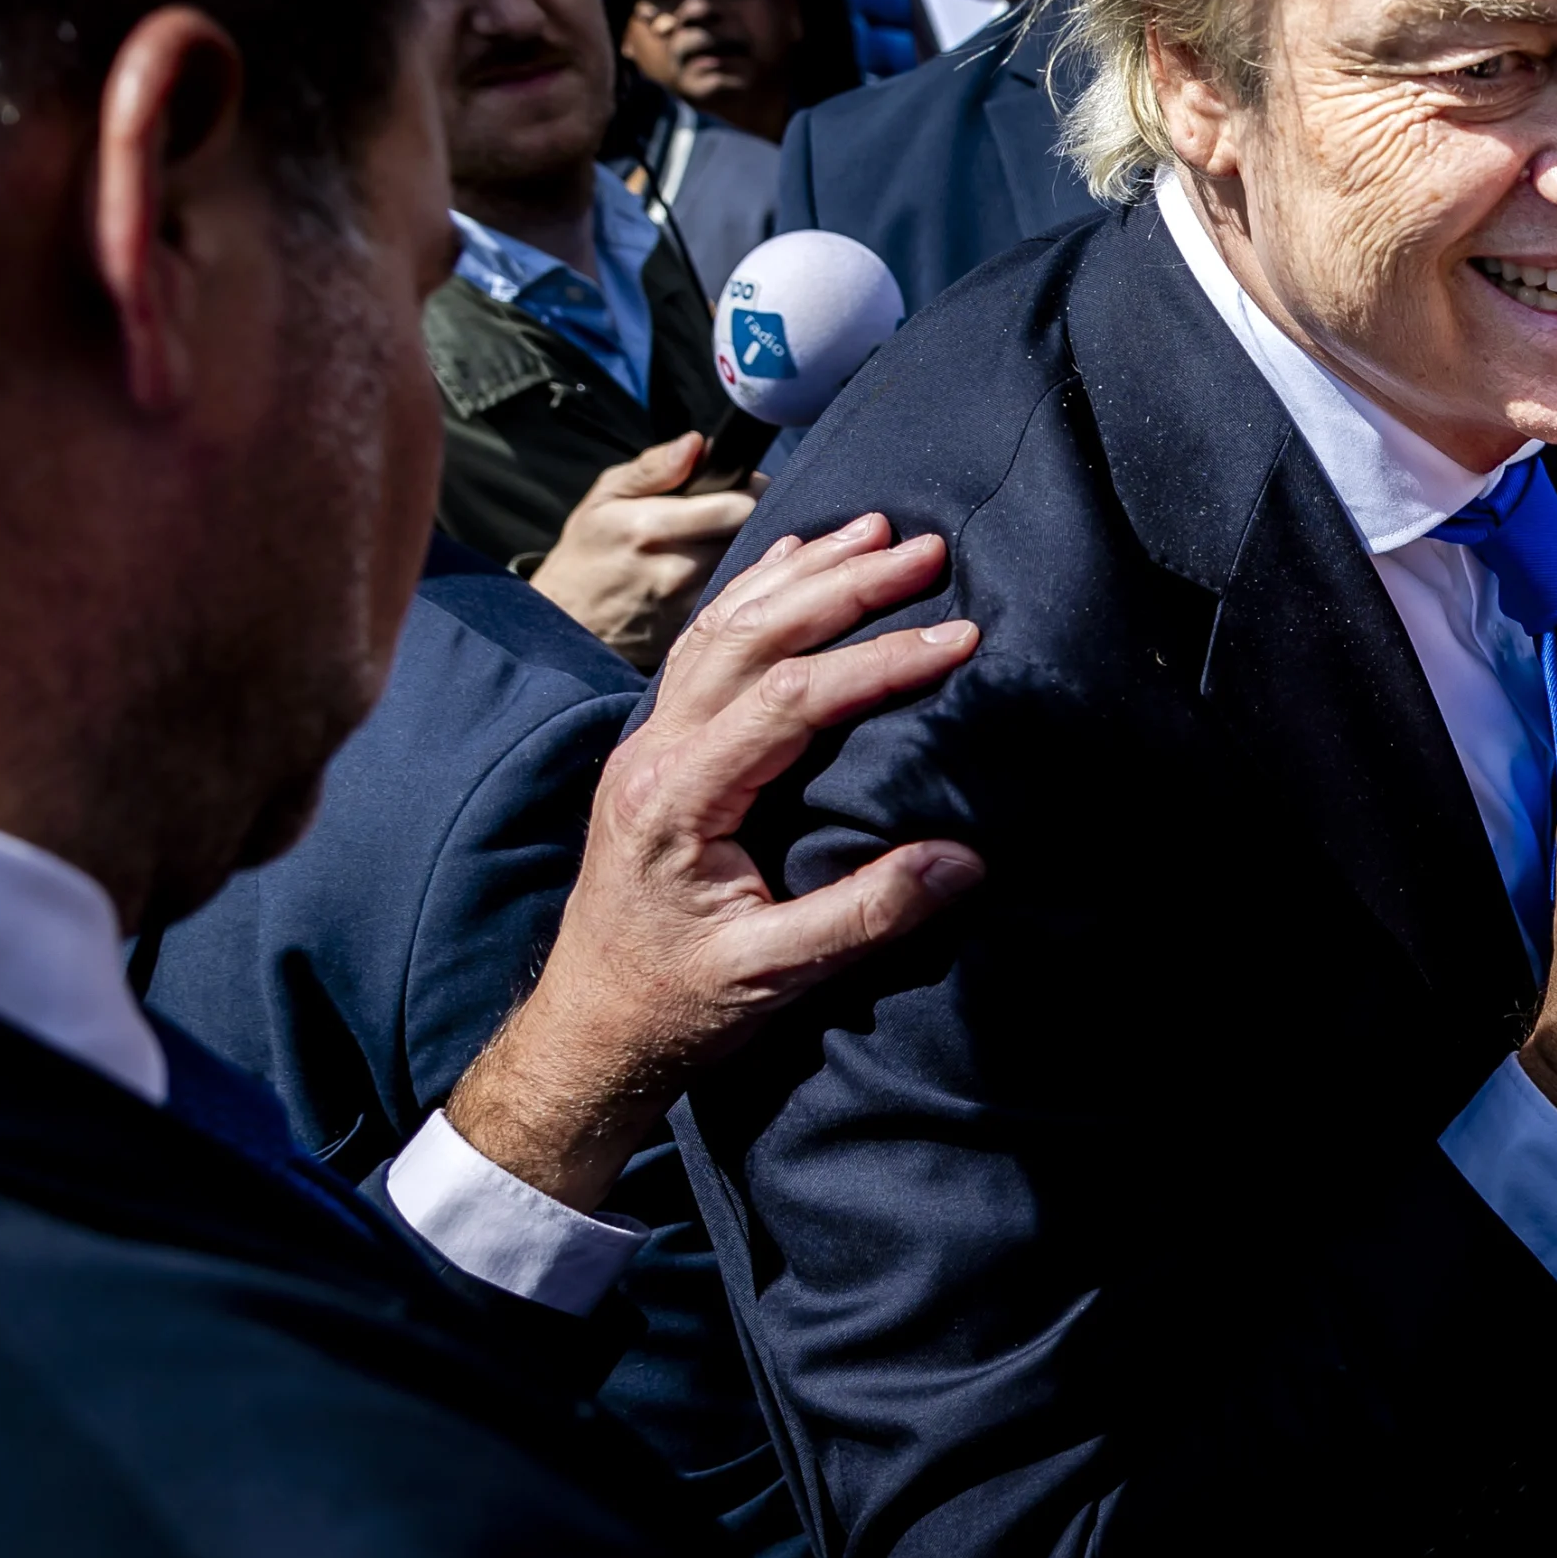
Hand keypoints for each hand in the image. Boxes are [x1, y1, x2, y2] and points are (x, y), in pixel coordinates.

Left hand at [444, 514, 983, 1211]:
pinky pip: (706, 644)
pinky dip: (757, 593)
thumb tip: (964, 860)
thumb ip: (866, 915)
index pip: (792, 698)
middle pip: (754, 635)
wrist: (592, 1027)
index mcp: (678, 798)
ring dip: (803, 572)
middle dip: (845, 584)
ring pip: (725, 625)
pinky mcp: (657, 746)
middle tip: (929, 550)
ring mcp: (648, 741)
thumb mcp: (774, 975)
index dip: (880, 661)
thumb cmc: (677, 1003)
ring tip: (877, 530)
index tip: (960, 638)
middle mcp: (654, 750)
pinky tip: (800, 564)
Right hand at [529, 431, 758, 671]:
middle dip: (757, 518)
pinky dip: (740, 580)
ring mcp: (689, 603)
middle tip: (744, 511)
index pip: (739, 505)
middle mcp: (675, 568)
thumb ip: (653, 468)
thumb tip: (696, 443)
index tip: (748, 486)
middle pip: (752, 536)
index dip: (754, 490)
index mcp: (650, 527)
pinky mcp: (696, 628)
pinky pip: (737, 596)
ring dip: (751, 550)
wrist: (567, 623)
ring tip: (731, 540)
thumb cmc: (588, 551)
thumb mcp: (605, 498)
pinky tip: (724, 573)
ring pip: (751, 567)